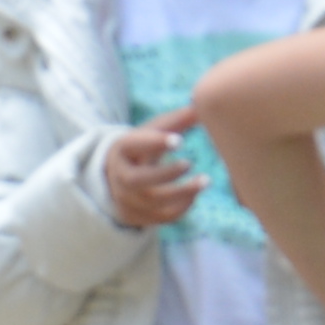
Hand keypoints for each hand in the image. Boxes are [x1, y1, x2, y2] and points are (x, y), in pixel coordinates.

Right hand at [99, 118, 207, 232]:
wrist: (119, 178)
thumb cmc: (142, 148)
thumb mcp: (152, 132)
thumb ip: (175, 121)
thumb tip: (202, 107)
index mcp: (122, 150)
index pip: (132, 145)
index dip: (154, 143)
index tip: (179, 140)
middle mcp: (119, 177)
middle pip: (137, 180)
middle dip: (165, 174)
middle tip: (189, 163)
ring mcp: (127, 200)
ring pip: (152, 202)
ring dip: (181, 193)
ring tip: (205, 180)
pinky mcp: (138, 217)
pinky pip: (162, 217)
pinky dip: (182, 207)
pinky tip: (194, 194)